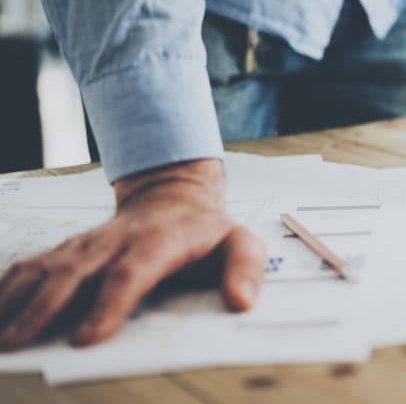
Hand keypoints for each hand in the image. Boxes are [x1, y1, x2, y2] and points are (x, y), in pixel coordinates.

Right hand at [0, 159, 265, 349]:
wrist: (175, 197)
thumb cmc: (207, 230)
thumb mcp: (241, 242)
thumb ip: (246, 269)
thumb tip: (240, 302)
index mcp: (159, 242)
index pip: (130, 274)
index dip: (108, 305)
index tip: (87, 339)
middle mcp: (114, 242)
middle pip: (74, 273)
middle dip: (44, 308)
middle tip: (20, 343)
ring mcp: (86, 245)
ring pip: (43, 269)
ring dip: (14, 300)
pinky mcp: (66, 251)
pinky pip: (27, 267)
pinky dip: (4, 288)